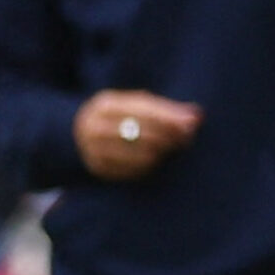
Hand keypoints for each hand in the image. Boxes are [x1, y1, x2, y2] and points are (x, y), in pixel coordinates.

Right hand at [74, 90, 201, 180]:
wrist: (77, 134)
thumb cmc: (120, 116)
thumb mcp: (135, 105)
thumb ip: (166, 109)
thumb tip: (197, 115)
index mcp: (105, 104)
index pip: (142, 109)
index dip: (168, 116)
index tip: (190, 123)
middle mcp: (94, 125)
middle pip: (140, 131)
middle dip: (167, 135)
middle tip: (187, 138)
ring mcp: (92, 148)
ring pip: (136, 152)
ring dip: (161, 152)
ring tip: (174, 148)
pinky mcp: (96, 168)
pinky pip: (130, 171)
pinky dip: (148, 166)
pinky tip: (158, 161)